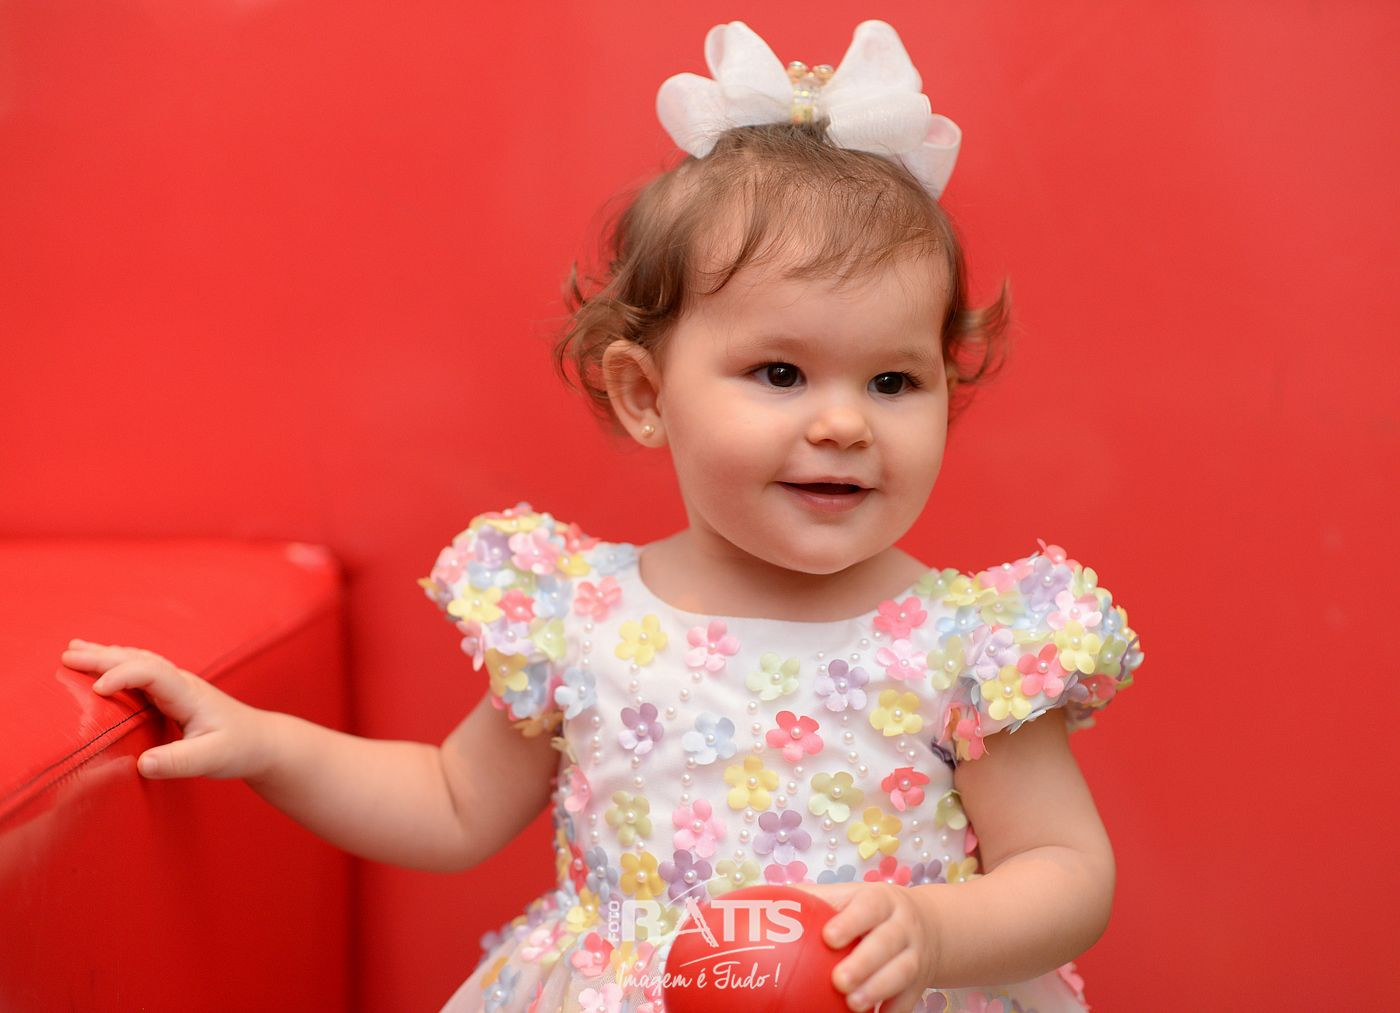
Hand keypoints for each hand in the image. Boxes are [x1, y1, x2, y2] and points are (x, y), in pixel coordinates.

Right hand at [60, 638, 272, 780]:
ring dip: (107, 655)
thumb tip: (142, 764)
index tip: (96, 690)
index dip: (124, 677)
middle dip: (103, 657)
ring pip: (139, 662)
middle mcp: (181, 684)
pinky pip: (141, 672)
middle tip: (67, 654)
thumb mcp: (212, 759)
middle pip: (139, 661)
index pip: (152, 674)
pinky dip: (119, 664)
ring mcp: (178, 687)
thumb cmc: (239, 748)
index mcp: (189, 694)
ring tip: (75, 649)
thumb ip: (180, 762)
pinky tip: (104, 662)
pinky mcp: (173, 695)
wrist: (261, 742)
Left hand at [787, 881, 940, 1012]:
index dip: (851, 921)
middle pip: (887, 942)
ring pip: (902, 971)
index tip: (828, 938)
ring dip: (877, 989)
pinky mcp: (919, 983)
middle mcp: (902, 925)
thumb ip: (813, 899)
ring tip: (853, 1005)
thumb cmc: (869, 912)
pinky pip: (908, 1000)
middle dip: (864, 962)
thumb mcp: (849, 897)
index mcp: (881, 900)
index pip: (868, 906)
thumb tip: (761, 901)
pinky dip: (891, 1012)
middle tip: (838, 981)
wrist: (926, 927)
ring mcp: (915, 954)